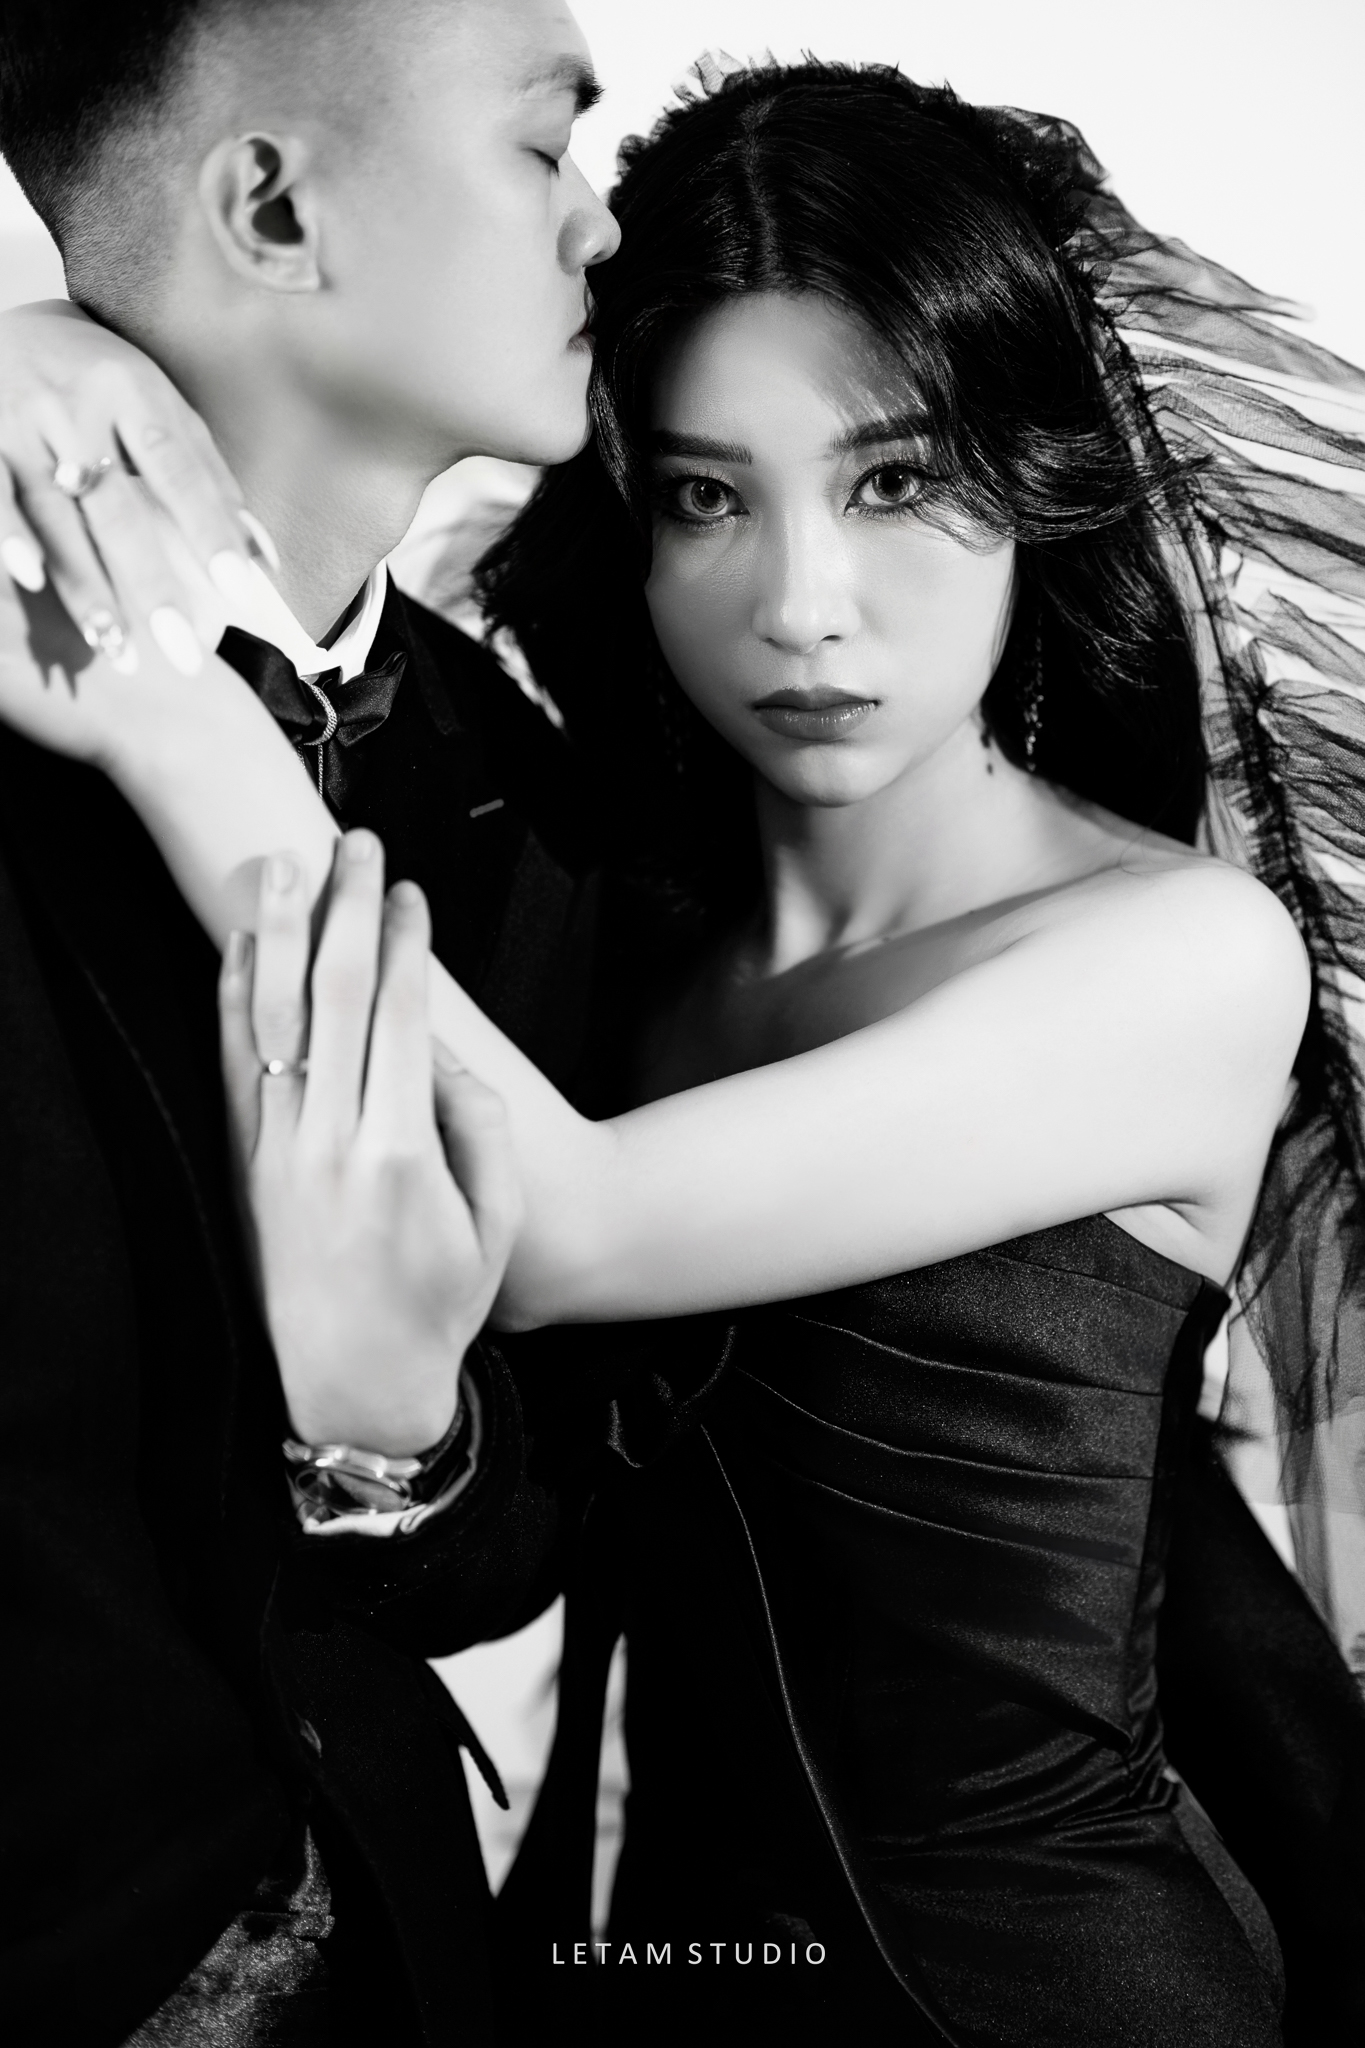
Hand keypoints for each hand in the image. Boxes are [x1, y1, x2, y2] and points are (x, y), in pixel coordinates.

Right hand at [0, 300, 267, 674]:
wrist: (11, 319)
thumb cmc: (105, 381)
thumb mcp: (163, 410)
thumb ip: (211, 481)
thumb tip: (265, 561)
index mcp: (133, 390)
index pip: (179, 470)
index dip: (210, 531)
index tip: (241, 593)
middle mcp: (73, 403)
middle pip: (119, 507)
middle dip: (152, 585)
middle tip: (186, 656)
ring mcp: (18, 421)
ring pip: (54, 515)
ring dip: (86, 588)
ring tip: (118, 650)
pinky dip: (9, 539)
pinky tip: (28, 583)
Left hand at [220, 831, 521, 1455]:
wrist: (358, 1379)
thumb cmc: (439, 1302)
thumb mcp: (497, 1220)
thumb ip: (477, 1122)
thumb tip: (436, 1046)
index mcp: (401, 1153)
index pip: (398, 1016)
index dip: (404, 945)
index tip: (410, 892)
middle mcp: (330, 1143)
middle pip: (332, 995)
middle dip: (346, 911)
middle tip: (358, 848)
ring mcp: (279, 1151)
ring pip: (272, 1017)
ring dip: (280, 934)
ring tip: (288, 869)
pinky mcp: (249, 1165)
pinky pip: (234, 1065)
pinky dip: (234, 1000)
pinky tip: (240, 949)